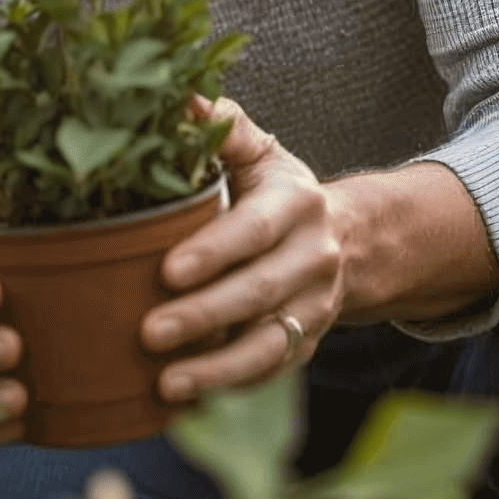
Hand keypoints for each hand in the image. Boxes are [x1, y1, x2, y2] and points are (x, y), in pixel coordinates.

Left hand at [141, 97, 346, 404]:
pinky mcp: (307, 345)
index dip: (214, 252)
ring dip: (217, 369)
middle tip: (147, 332)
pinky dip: (230, 391)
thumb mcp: (261, 153)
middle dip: (203, 315)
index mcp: (298, 204)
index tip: (167, 270)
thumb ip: (224, 129)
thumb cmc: (278, 193)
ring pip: (268, 345)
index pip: (255, 230)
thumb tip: (180, 95)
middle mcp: (315, 258)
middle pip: (259, 292)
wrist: (351, 240)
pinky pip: (271, 374)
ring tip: (166, 383)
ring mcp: (315, 308)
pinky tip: (185, 403)